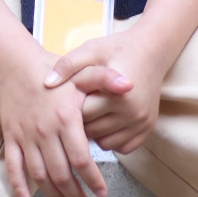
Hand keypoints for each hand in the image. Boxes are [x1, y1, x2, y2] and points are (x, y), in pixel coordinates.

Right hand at [0, 44, 107, 196]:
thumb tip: (129, 86)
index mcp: (65, 119)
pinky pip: (14, 168)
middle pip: (61, 173)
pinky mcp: (11, 138)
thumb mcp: (81, 73)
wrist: (15, 64)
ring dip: (54, 196)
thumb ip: (106, 79)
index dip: (93, 180)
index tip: (102, 192)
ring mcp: (26, 137)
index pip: (81, 159)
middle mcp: (44, 132)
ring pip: (40, 176)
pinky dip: (19, 188)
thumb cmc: (50, 69)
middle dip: (76, 194)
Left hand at [45, 31, 169, 154]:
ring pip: (105, 143)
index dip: (68, 108)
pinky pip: (122, 147)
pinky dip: (111, 139)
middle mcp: (132, 113)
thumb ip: (68, 65)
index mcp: (117, 94)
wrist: (151, 50)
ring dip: (94, 133)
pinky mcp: (148, 129)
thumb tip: (47, 83)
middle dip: (79, 122)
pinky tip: (106, 121)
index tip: (66, 99)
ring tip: (90, 113)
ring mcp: (142, 123)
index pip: (81, 115)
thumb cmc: (117, 49)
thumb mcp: (91, 50)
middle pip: (92, 132)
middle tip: (75, 107)